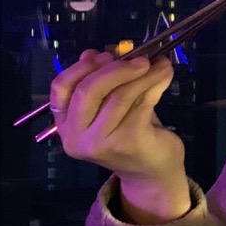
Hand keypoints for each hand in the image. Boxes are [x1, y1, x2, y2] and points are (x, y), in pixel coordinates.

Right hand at [48, 50, 190, 221]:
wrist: (151, 172)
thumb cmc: (129, 134)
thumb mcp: (110, 106)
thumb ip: (100, 83)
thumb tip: (94, 53)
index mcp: (66, 125)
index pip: (60, 89)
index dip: (81, 67)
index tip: (105, 56)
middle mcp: (76, 137)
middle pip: (88, 90)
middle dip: (115, 69)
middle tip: (139, 59)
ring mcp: (100, 143)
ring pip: (119, 95)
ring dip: (142, 73)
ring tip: (157, 64)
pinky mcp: (128, 142)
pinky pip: (141, 102)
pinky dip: (155, 82)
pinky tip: (165, 74)